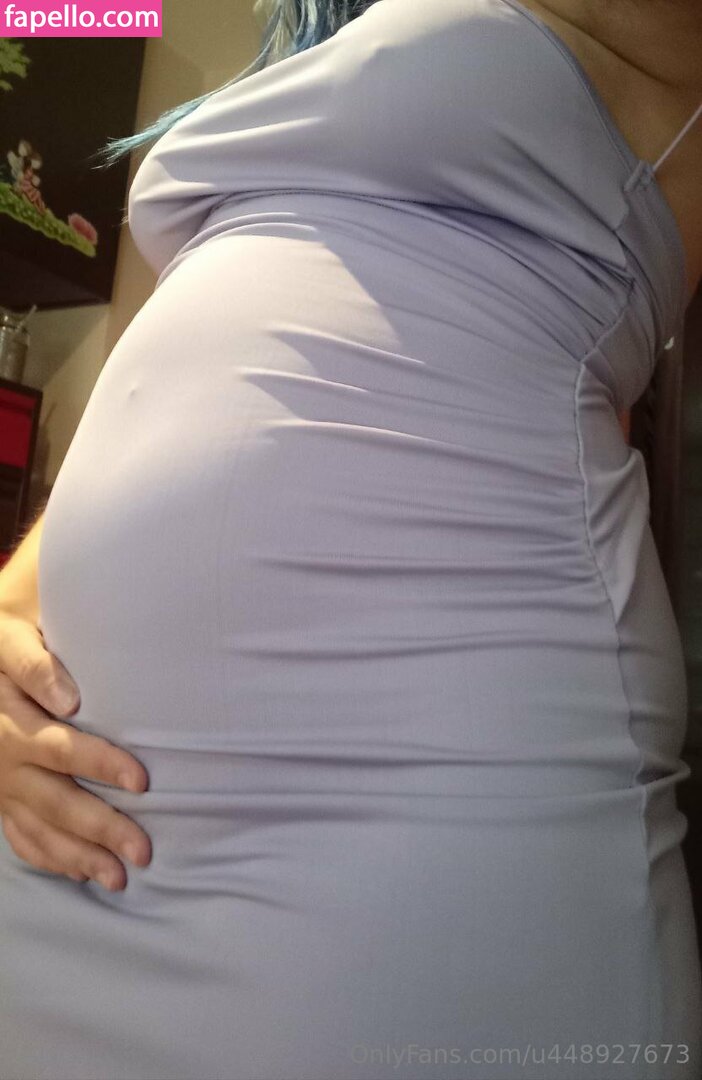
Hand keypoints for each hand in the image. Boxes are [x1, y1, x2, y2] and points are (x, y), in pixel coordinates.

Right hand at [0, 611, 151, 889]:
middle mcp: (2, 756)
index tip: (141, 780)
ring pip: (40, 828)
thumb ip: (35, 661)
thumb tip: (71, 699)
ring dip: (81, 856)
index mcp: (8, 715)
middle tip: (144, 849)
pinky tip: (83, 873)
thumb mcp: (12, 634)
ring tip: (121, 878)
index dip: (99, 763)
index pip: (58, 746)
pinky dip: (52, 859)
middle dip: (101, 827)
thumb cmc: (10, 635)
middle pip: (55, 800)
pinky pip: (21, 837)